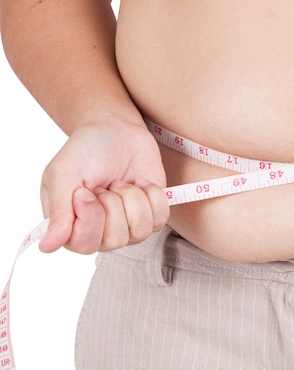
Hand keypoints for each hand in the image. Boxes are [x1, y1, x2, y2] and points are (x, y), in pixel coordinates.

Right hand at [38, 117, 168, 253]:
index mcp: (72, 226)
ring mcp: (128, 226)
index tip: (86, 191)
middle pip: (115, 239)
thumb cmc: (86, 150)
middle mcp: (100, 233)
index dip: (90, 217)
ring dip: (133, 198)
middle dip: (113, 203)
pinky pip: (160, 218)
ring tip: (120, 183)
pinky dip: (152, 195)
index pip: (84, 244)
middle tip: (105, 185)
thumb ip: (58, 211)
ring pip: (141, 231)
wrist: (118, 130)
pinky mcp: (152, 215)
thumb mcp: (63, 173)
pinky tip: (139, 183)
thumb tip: (48, 246)